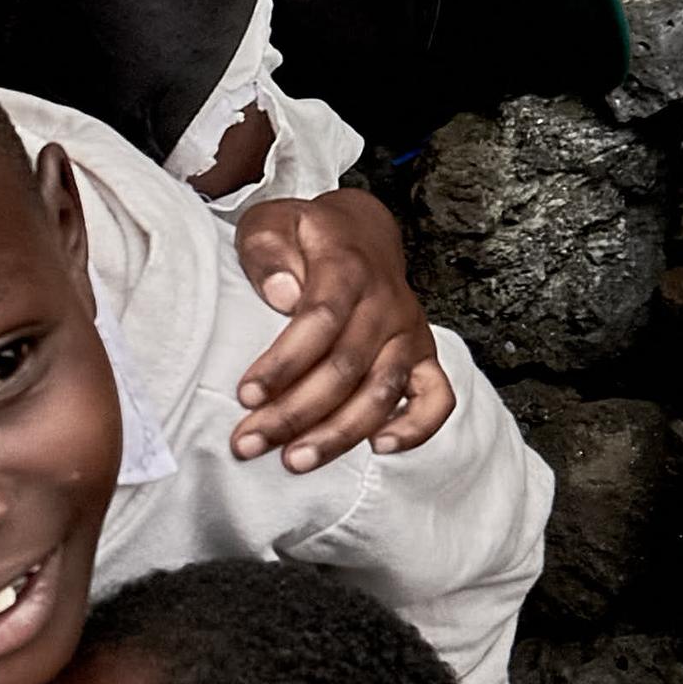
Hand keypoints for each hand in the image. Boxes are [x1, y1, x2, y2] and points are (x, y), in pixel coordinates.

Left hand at [228, 188, 449, 469]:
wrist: (359, 232)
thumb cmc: (305, 235)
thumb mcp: (272, 222)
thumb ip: (269, 251)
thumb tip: (282, 293)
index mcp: (347, 268)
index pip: (319, 321)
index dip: (283, 363)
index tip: (246, 396)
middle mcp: (386, 304)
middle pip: (345, 368)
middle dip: (294, 413)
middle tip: (247, 443)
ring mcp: (409, 332)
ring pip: (381, 392)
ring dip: (338, 433)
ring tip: (294, 461)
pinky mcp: (423, 355)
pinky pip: (437, 398)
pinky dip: (417, 428)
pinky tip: (379, 449)